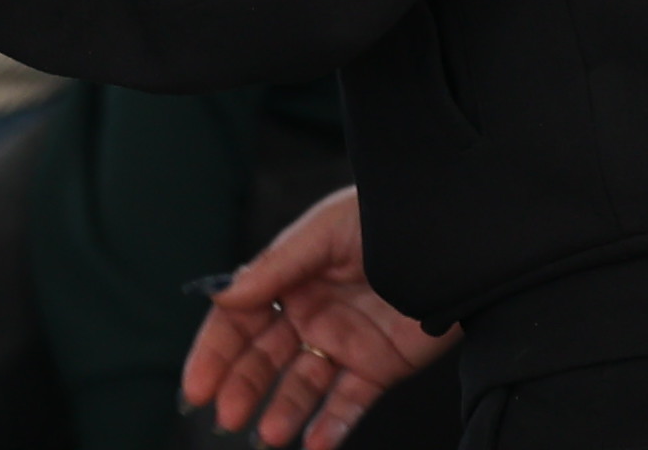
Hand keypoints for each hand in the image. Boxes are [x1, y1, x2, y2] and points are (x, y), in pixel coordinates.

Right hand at [180, 188, 456, 448]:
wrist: (451, 240)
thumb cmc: (383, 220)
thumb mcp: (324, 233)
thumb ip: (276, 266)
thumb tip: (224, 294)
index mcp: (286, 279)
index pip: (238, 320)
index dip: (214, 353)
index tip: (196, 386)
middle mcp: (309, 314)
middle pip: (264, 359)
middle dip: (242, 387)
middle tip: (225, 415)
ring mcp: (343, 343)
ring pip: (302, 385)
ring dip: (283, 411)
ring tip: (270, 435)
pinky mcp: (380, 367)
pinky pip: (350, 403)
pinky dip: (331, 426)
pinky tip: (313, 445)